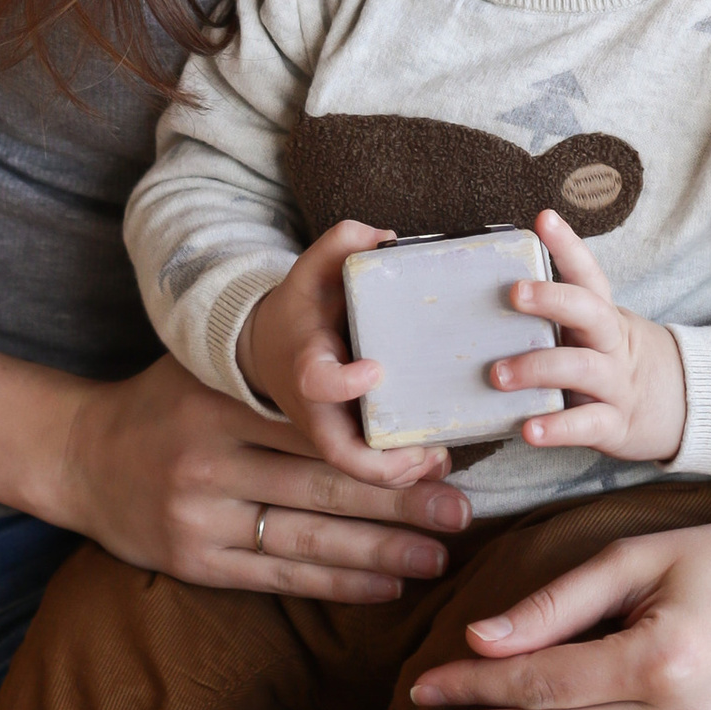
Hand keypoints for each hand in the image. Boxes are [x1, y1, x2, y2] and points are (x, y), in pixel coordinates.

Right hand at [58, 350, 469, 603]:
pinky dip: (338, 582)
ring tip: (440, 555)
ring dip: (381, 550)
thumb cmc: (163, 404)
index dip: (382, 446)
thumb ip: (277, 376)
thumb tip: (374, 372)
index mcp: (219, 405)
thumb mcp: (207, 371)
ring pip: (308, 537)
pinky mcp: (195, 562)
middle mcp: (207, 461)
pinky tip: (386, 586)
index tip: (440, 454)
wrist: (77, 456)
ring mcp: (199, 517)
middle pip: (322, 486)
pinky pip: (280, 575)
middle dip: (400, 502)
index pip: (315, 430)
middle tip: (463, 511)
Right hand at [236, 216, 429, 484]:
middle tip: (428, 448)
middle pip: (341, 453)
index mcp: (308, 365)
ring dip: (403, 471)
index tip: (375, 370)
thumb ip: (342, 243)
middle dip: (386, 461)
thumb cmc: (302, 309)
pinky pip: (371, 467)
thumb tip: (388, 237)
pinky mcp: (345, 440)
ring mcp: (330, 430)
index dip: (344, 384)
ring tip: (440, 455)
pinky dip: (403, 469)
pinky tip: (436, 457)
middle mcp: (316, 409)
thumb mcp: (312, 270)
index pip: (318, 382)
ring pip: (360, 470)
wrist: (269, 347)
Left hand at [494, 208, 685, 462]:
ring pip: (583, 367)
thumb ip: (562, 319)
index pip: (589, 274)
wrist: (688, 407)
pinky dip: (557, 428)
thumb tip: (490, 299)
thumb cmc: (621, 365)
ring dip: (538, 368)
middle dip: (553, 298)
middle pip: (590, 311)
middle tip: (514, 293)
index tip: (544, 218)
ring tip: (499, 375)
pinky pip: (587, 424)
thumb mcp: (601, 334)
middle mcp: (613, 345)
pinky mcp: (617, 424)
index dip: (568, 246)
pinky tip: (529, 430)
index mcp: (605, 317)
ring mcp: (617, 384)